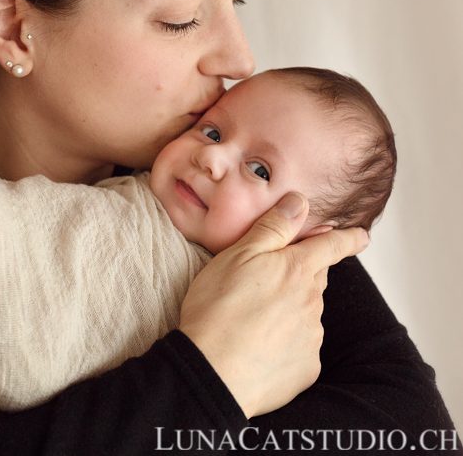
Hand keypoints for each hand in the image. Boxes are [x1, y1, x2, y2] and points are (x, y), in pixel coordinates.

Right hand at [178, 192, 368, 418]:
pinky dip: (285, 343)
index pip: (331, 246)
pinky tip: (259, 346)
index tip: (361, 236)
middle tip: (274, 278)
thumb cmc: (218, 309)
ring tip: (253, 318)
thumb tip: (299, 202)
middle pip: (315, 280)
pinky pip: (300, 348)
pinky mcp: (305, 367)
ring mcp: (311, 336)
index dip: (348, 238)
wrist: (213, 371)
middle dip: (303, 275)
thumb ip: (272, 228)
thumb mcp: (237, 256)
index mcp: (297, 270)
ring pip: (307, 314)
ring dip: (290, 310)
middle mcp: (312, 302)